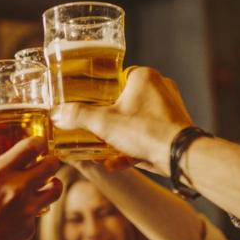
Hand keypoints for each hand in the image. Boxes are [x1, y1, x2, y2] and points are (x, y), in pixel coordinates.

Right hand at [52, 67, 192, 175]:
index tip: (89, 102)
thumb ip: (79, 115)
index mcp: (144, 77)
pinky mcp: (175, 127)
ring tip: (103, 147)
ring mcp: (170, 108)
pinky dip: (133, 147)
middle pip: (126, 99)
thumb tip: (58, 113)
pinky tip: (116, 162)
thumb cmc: (145, 131)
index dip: (101, 91)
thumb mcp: (104, 123)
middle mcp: (161, 88)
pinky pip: (148, 134)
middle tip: (94, 127)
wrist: (180, 155)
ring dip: (120, 135)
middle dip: (109, 117)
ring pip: (137, 119)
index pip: (116, 77)